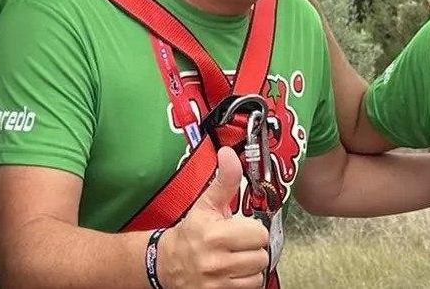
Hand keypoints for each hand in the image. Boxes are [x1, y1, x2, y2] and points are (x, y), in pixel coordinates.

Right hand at [157, 147, 268, 288]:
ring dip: (251, 267)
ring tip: (238, 258)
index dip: (253, 230)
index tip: (243, 228)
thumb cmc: (191, 231)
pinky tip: (234, 272)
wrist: (167, 263)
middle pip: (261, 256)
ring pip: (258, 276)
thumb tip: (229, 154)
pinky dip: (245, 281)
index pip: (258, 235)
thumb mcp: (206, 204)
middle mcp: (216, 261)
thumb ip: (224, 180)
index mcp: (215, 235)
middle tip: (240, 244)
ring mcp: (217, 282)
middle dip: (253, 249)